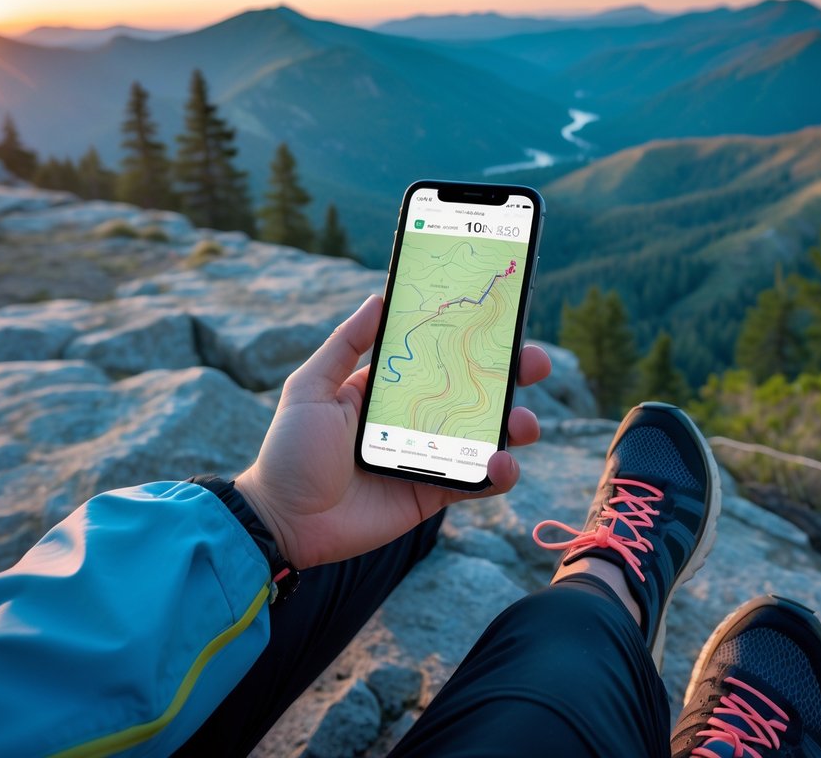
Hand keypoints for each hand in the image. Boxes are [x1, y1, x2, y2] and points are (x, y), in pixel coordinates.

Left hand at [236, 295, 551, 569]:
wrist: (285, 523)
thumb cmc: (290, 451)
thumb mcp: (310, 387)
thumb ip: (345, 344)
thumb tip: (379, 298)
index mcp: (387, 389)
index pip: (438, 355)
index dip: (470, 338)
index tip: (499, 320)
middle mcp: (414, 418)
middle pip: (474, 390)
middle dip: (511, 375)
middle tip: (535, 363)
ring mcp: (428, 456)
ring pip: (486, 434)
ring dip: (515, 424)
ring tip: (524, 424)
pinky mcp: (434, 493)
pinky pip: (478, 481)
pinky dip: (499, 472)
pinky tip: (501, 464)